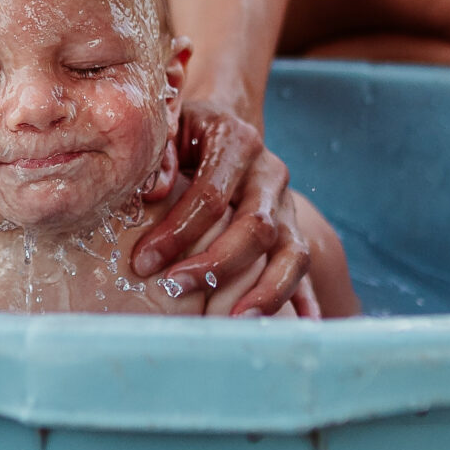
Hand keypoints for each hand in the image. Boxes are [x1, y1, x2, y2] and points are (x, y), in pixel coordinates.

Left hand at [131, 102, 312, 316]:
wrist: (221, 124)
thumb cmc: (183, 132)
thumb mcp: (168, 127)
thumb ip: (160, 154)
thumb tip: (154, 191)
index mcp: (237, 143)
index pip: (212, 196)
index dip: (178, 232)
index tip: (143, 263)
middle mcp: (270, 175)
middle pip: (257, 228)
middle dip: (217, 265)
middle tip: (175, 288)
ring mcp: (287, 206)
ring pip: (293, 253)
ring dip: (268, 292)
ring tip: (235, 323)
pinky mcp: (293, 231)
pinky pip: (304, 268)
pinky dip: (305, 298)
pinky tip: (303, 326)